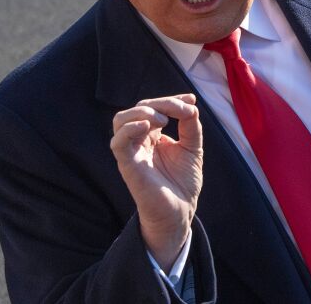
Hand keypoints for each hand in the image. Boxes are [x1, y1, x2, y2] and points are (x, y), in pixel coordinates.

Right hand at [110, 94, 202, 269]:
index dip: (171, 100)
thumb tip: (190, 104)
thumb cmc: (183, 181)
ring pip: (120, 120)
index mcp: (152, 135)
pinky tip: (147, 126)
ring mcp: (131, 152)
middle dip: (161, 103)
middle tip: (181, 111)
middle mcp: (138, 140)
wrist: (181, 210)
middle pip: (138, 108)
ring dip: (142, 112)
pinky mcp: (127, 165)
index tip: (190, 100)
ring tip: (163, 121)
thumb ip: (190, 125)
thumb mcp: (193, 147)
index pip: (153, 106)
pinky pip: (117, 142)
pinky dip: (129, 129)